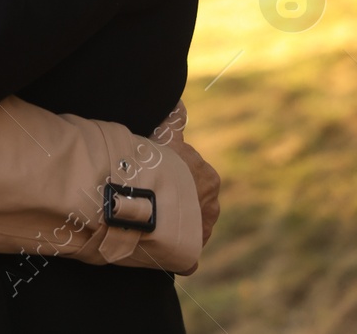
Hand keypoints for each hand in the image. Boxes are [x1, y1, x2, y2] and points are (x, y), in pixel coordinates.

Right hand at [152, 101, 219, 270]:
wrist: (145, 204)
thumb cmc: (154, 167)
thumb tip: (179, 99)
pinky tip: (157, 249)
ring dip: (172, 226)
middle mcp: (211, 206)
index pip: (192, 176)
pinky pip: (184, 256)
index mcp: (208, 178)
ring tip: (146, 221)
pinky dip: (174, 254)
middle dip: (175, 202)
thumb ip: (174, 120)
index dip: (172, 176)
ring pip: (189, 228)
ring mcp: (201, 233)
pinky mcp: (190, 256)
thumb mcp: (164, 137)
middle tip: (146, 198)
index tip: (155, 177)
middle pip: (192, 202)